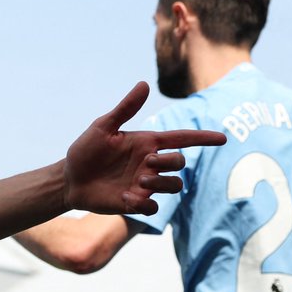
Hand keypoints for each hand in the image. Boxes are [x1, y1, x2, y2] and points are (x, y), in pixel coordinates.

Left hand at [64, 82, 225, 214]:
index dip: (202, 138)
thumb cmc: (85, 150)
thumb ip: (125, 109)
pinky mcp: (134, 202)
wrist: (69, 178)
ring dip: (161, 182)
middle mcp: (149, 163)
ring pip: (174, 185)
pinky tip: (126, 198)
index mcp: (146, 143)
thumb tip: (144, 84)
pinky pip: (153, 207)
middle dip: (170, 162)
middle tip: (147, 162)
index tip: (222, 138)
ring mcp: (144, 184)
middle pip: (179, 162)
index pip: (181, 139)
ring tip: (139, 180)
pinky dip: (144, 204)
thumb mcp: (102, 127)